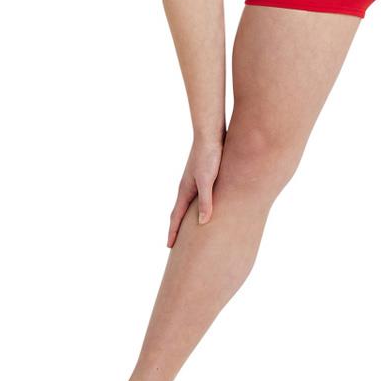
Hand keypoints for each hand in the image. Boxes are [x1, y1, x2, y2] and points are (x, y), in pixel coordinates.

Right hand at [167, 128, 225, 248]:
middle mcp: (187, 187)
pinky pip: (197, 196)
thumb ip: (205, 201)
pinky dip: (197, 206)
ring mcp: (194, 181)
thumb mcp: (207, 181)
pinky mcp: (203, 175)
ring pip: (188, 204)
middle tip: (175, 243)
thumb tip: (203, 223)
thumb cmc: (209, 156)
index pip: (177, 217)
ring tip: (189, 229)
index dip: (173, 232)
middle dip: (177, 227)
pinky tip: (205, 206)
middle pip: (180, 212)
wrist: (210, 133)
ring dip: (186, 217)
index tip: (169, 247)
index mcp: (185, 191)